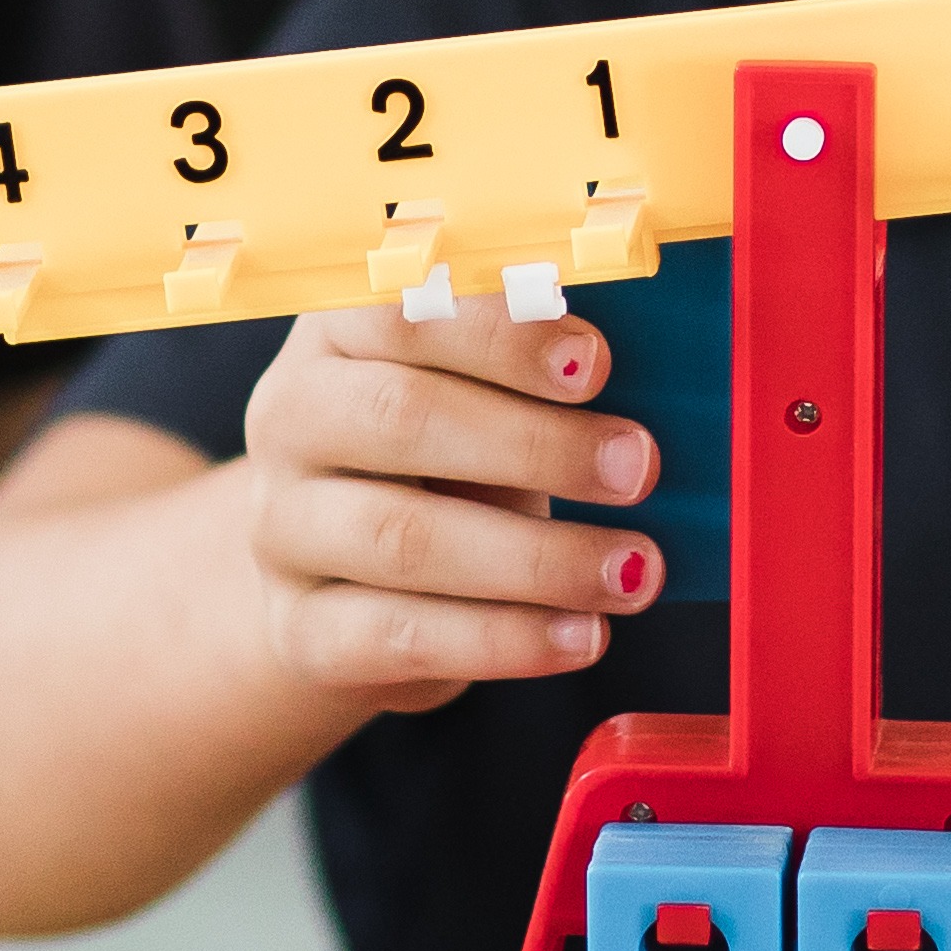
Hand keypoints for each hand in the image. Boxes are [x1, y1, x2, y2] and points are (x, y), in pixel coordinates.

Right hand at [228, 300, 658, 707]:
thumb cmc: (443, 459)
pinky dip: (503, 640)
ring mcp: (282, 529)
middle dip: (535, 444)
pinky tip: (582, 636)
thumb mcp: (482, 396)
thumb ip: (543, 376)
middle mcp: (292, 419)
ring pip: (400, 538)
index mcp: (339, 333)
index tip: (594, 362)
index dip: (501, 334)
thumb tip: (669, 378)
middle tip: (638, 467)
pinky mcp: (301, 630)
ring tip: (634, 571)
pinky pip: (399, 637)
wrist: (341, 579)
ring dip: (536, 557)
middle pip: (400, 417)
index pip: (400, 310)